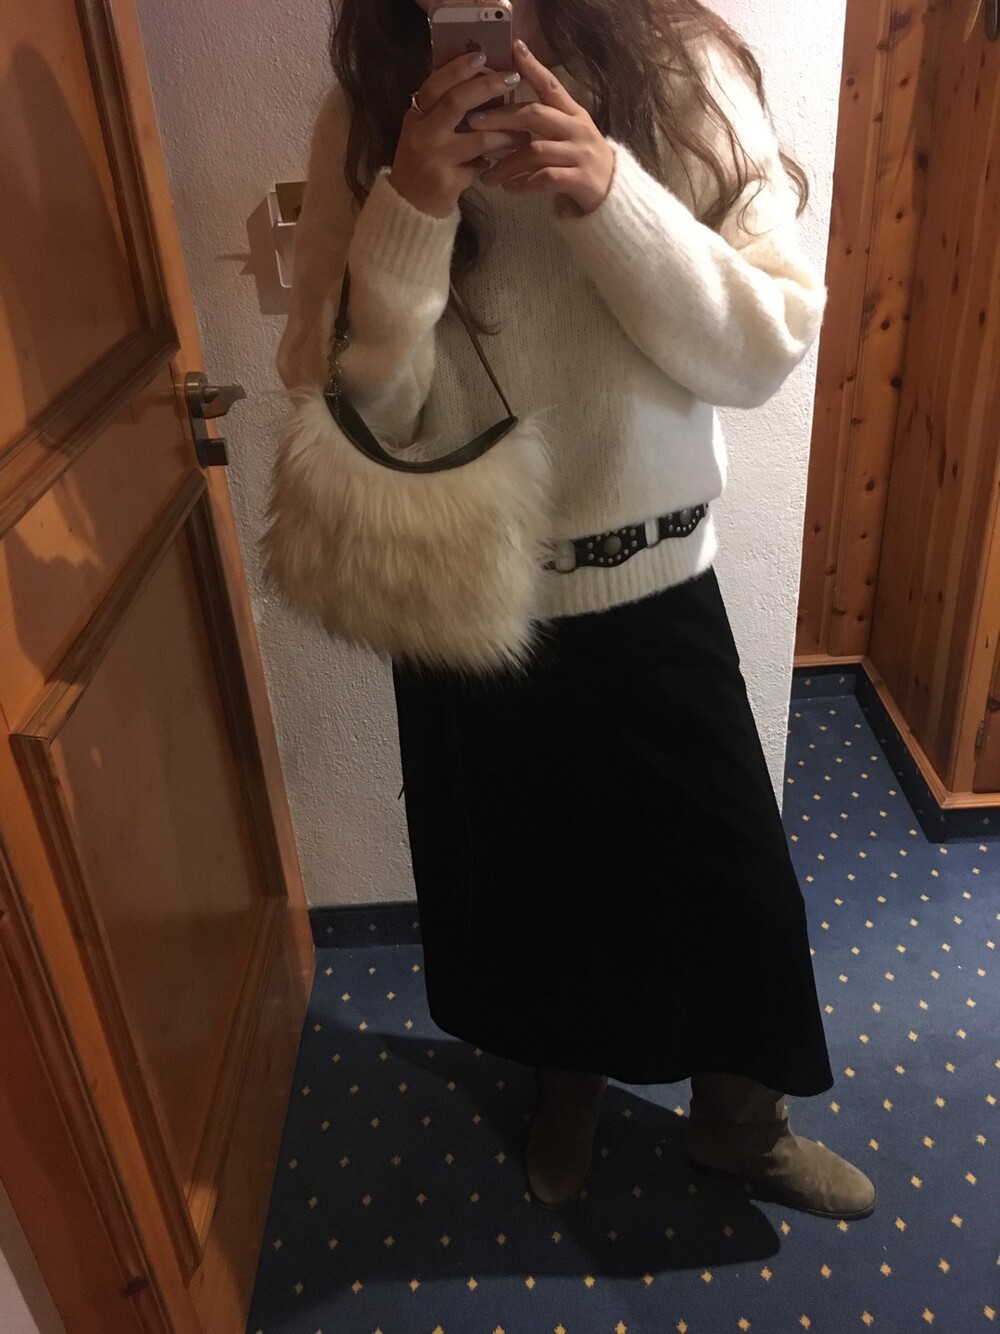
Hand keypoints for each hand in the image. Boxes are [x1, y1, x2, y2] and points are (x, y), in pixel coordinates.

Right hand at [389, 53, 530, 218]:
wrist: (409, 208)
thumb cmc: (422, 165)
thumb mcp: (425, 133)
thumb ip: (444, 112)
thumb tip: (479, 82)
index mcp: (416, 116)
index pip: (436, 84)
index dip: (458, 68)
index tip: (482, 56)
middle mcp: (423, 133)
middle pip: (456, 102)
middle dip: (487, 87)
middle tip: (512, 79)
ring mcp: (435, 158)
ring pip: (477, 138)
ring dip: (504, 133)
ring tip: (522, 133)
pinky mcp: (447, 181)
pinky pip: (479, 167)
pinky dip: (493, 163)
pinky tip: (504, 163)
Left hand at [468, 41, 614, 215]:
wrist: (613, 194)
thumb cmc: (582, 162)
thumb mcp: (569, 133)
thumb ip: (545, 121)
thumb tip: (505, 113)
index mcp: (573, 113)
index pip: (550, 85)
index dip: (533, 67)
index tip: (514, 48)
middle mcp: (576, 129)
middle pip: (534, 115)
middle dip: (501, 118)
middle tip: (473, 123)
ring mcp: (579, 154)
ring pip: (535, 151)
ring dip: (506, 163)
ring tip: (486, 176)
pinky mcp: (580, 179)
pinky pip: (546, 178)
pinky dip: (524, 183)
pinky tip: (509, 189)